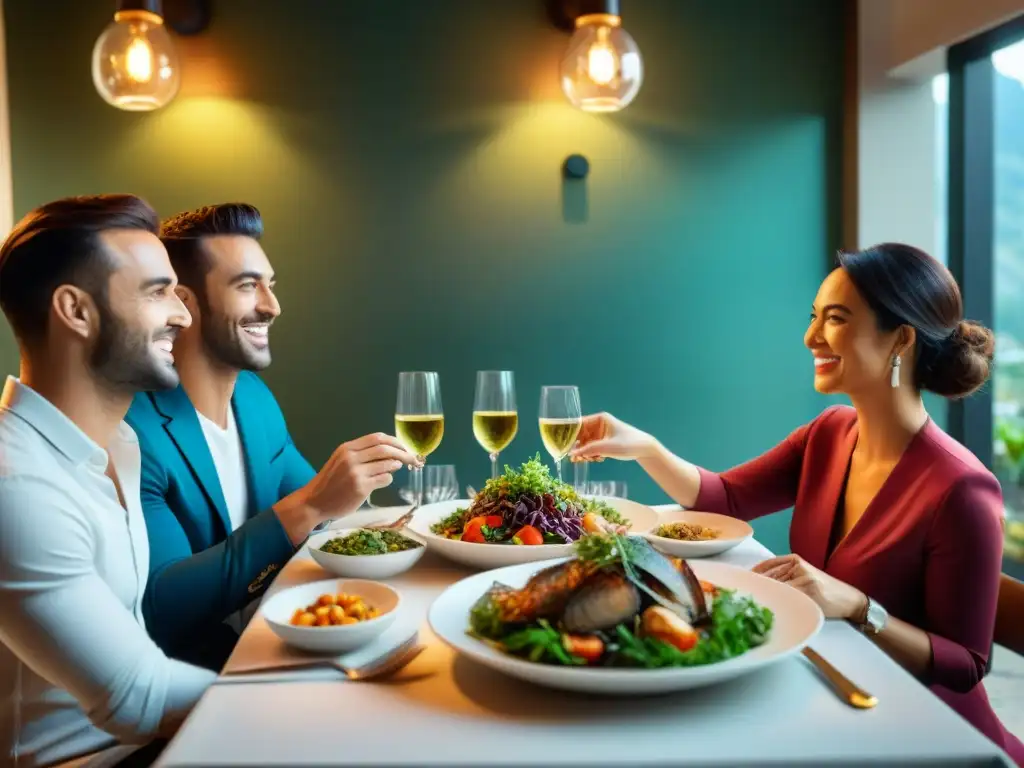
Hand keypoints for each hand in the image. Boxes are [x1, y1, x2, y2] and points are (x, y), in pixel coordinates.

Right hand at [275, 433, 420, 540]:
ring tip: (399, 467)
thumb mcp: (341, 461)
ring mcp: (356, 473)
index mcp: (347, 448)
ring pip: (387, 464)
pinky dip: (389, 478)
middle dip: (403, 452)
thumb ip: (361, 455)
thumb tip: (390, 454)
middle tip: (412, 458)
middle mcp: (351, 458)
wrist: (314, 502)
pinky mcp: (361, 488)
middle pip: (385, 449)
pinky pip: (384, 479)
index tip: (404, 446)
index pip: (377, 438)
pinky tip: (385, 480)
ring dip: (397, 465)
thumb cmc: (330, 483)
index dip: (394, 441)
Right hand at [569, 412, 658, 461]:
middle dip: (577, 447)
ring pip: (584, 444)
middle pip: (580, 436)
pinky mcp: (602, 443)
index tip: (563, 445)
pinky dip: (590, 455)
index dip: (569, 434)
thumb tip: (572, 454)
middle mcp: (597, 425)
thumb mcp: (607, 447)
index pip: (578, 424)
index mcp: (599, 419)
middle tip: (575, 458)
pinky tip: (596, 460)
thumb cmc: (628, 443)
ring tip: (586, 460)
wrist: (643, 449)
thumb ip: (589, 450)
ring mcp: (599, 435)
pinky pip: (590, 449)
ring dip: (584, 453)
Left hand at [751, 554, 866, 619]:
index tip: (739, 584)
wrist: (849, 599)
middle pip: (767, 577)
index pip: (765, 566)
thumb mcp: (802, 577)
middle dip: (755, 588)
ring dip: (763, 596)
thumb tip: (757, 585)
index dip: (751, 576)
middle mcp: (796, 565)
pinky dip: (777, 602)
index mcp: (793, 559)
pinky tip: (770, 608)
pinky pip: (787, 596)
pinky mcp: (808, 588)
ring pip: (775, 587)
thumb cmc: (823, 591)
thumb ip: (783, 577)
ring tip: (750, 605)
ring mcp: (802, 576)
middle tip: (740, 598)